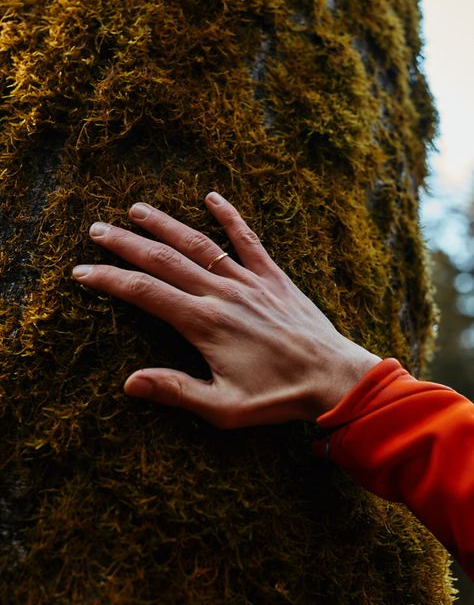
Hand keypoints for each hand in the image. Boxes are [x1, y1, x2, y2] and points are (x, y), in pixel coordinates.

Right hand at [72, 192, 380, 427]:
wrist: (332, 377)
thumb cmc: (277, 396)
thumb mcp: (223, 407)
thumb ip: (176, 391)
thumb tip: (129, 383)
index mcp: (204, 324)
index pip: (144, 293)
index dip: (109, 280)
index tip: (82, 271)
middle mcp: (221, 294)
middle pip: (164, 260)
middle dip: (126, 244)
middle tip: (97, 229)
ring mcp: (248, 281)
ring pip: (199, 244)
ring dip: (165, 224)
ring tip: (137, 208)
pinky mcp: (273, 277)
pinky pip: (248, 239)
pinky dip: (230, 216)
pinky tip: (213, 197)